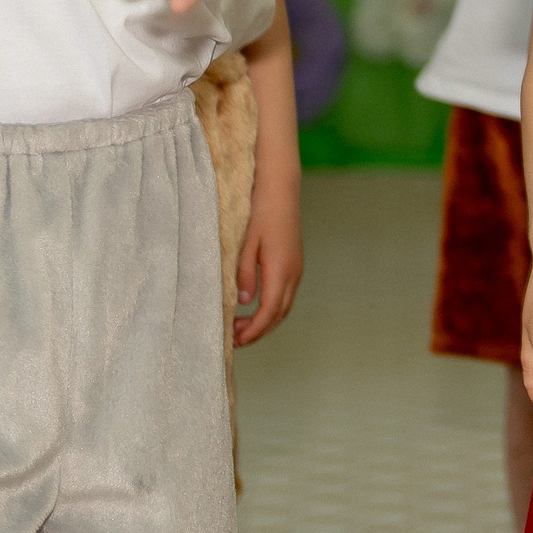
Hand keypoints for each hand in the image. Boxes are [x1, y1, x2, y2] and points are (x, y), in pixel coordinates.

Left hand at [232, 179, 303, 344]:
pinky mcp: (295, 263)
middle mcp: (294, 273)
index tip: (236, 341)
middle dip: (259, 331)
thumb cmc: (260, 213)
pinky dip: (271, 309)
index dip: (254, 330)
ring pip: (284, 306)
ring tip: (241, 327)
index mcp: (281, 270)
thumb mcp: (246, 244)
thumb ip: (244, 274)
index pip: (269, 311)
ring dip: (265, 321)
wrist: (281, 190)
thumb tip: (244, 302)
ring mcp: (297, 269)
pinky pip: (286, 295)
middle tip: (234, 340)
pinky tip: (255, 307)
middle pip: (280, 314)